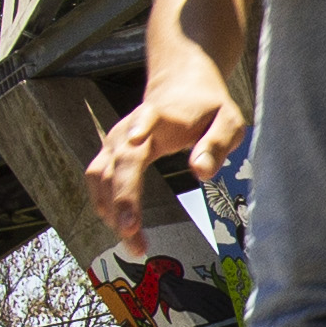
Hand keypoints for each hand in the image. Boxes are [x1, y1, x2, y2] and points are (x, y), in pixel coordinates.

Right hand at [85, 61, 242, 259]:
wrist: (182, 82)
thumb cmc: (208, 106)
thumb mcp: (227, 121)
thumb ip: (216, 145)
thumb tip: (201, 173)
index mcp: (155, 122)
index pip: (133, 152)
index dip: (126, 181)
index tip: (127, 209)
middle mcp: (127, 132)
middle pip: (112, 172)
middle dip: (120, 209)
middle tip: (136, 244)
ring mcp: (115, 141)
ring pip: (99, 178)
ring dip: (109, 212)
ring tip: (132, 244)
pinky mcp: (111, 151)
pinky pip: (98, 179)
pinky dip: (105, 204)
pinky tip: (121, 227)